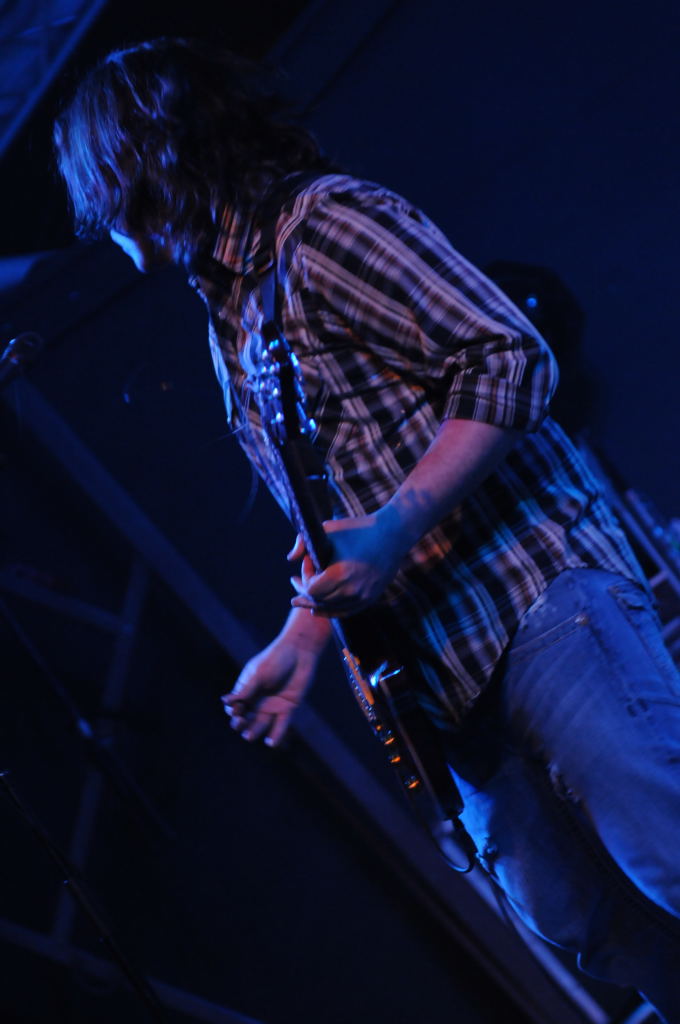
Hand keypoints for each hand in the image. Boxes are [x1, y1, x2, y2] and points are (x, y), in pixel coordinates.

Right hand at [221, 613, 328, 746]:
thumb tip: (225, 702)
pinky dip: (276, 734)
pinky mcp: (288, 708)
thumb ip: (246, 689)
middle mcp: (258, 700)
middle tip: (240, 724)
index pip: (236, 706)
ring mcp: (272, 705)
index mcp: (247, 689)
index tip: (236, 711)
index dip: (234, 711)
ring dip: (254, 731)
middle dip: (241, 724)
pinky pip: (281, 724)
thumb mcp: (259, 674)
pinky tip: (271, 742)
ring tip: (249, 736)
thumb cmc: (276, 658)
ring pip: (261, 723)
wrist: (300, 652)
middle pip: (246, 718)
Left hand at [288, 509, 405, 616]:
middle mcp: (352, 590)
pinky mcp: (370, 598)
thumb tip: (290, 559)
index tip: (307, 561)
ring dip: (315, 603)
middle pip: (319, 601)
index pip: (312, 589)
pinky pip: (345, 611)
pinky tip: (317, 609)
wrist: (393, 533)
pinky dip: (330, 610)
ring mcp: (363, 597)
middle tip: (294, 583)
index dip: (304, 577)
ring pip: (331, 609)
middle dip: (304, 591)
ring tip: (301, 601)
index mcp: (340, 574)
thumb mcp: (328, 530)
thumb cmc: (357, 529)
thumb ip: (303, 542)